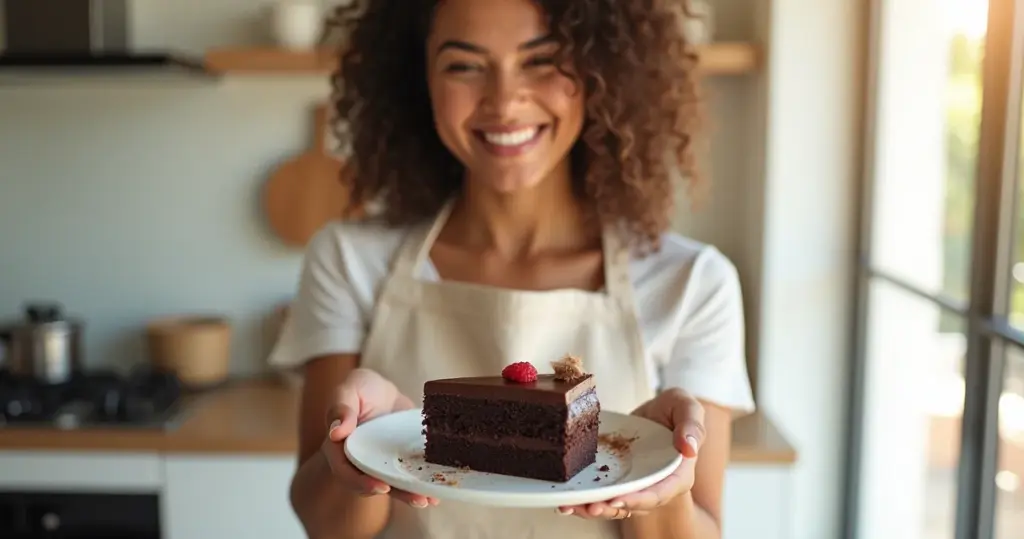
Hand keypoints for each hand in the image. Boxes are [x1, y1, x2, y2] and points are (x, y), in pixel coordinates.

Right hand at [321, 368, 439, 507]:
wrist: (380, 389)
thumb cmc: (358, 388)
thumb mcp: (347, 390)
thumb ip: (341, 408)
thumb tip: (336, 432)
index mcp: (341, 448)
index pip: (345, 471)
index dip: (361, 482)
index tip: (380, 487)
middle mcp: (360, 462)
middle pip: (372, 484)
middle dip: (395, 493)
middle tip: (418, 499)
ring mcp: (380, 464)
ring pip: (393, 483)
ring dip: (411, 494)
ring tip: (430, 500)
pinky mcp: (398, 461)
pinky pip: (408, 475)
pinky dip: (421, 484)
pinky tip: (438, 492)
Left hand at [558, 388, 704, 518]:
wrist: (659, 411)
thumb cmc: (676, 410)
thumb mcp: (688, 408)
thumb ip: (692, 425)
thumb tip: (689, 448)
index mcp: (677, 474)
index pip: (659, 493)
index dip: (639, 499)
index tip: (618, 500)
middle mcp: (655, 485)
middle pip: (632, 505)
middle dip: (609, 508)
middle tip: (588, 507)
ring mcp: (635, 485)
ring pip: (613, 504)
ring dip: (591, 508)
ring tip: (568, 507)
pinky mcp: (617, 480)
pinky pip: (601, 493)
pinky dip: (583, 498)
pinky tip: (563, 499)